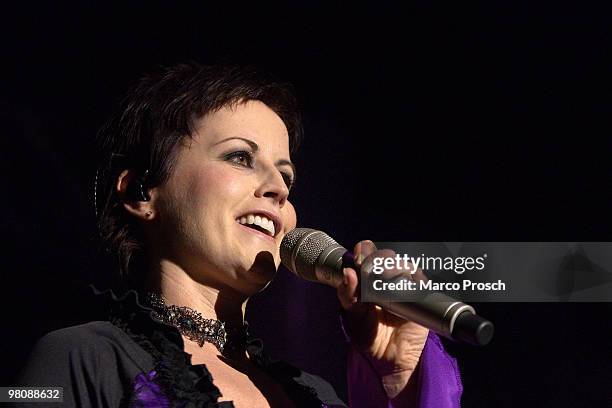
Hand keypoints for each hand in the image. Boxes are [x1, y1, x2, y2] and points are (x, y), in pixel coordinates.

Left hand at [337, 240, 428, 399]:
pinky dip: (412, 279)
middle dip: (377, 257)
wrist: (388, 360)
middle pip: (385, 256)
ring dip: (393, 266)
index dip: (363, 250)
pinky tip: (401, 285)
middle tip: (368, 265)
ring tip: (384, 276)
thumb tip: (348, 272)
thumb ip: (348, 294)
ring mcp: (403, 287)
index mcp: (366, 280)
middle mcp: (385, 280)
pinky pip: (419, 282)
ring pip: (403, 265)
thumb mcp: (352, 316)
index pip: (366, 257)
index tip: (358, 253)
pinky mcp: (419, 297)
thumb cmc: (368, 336)